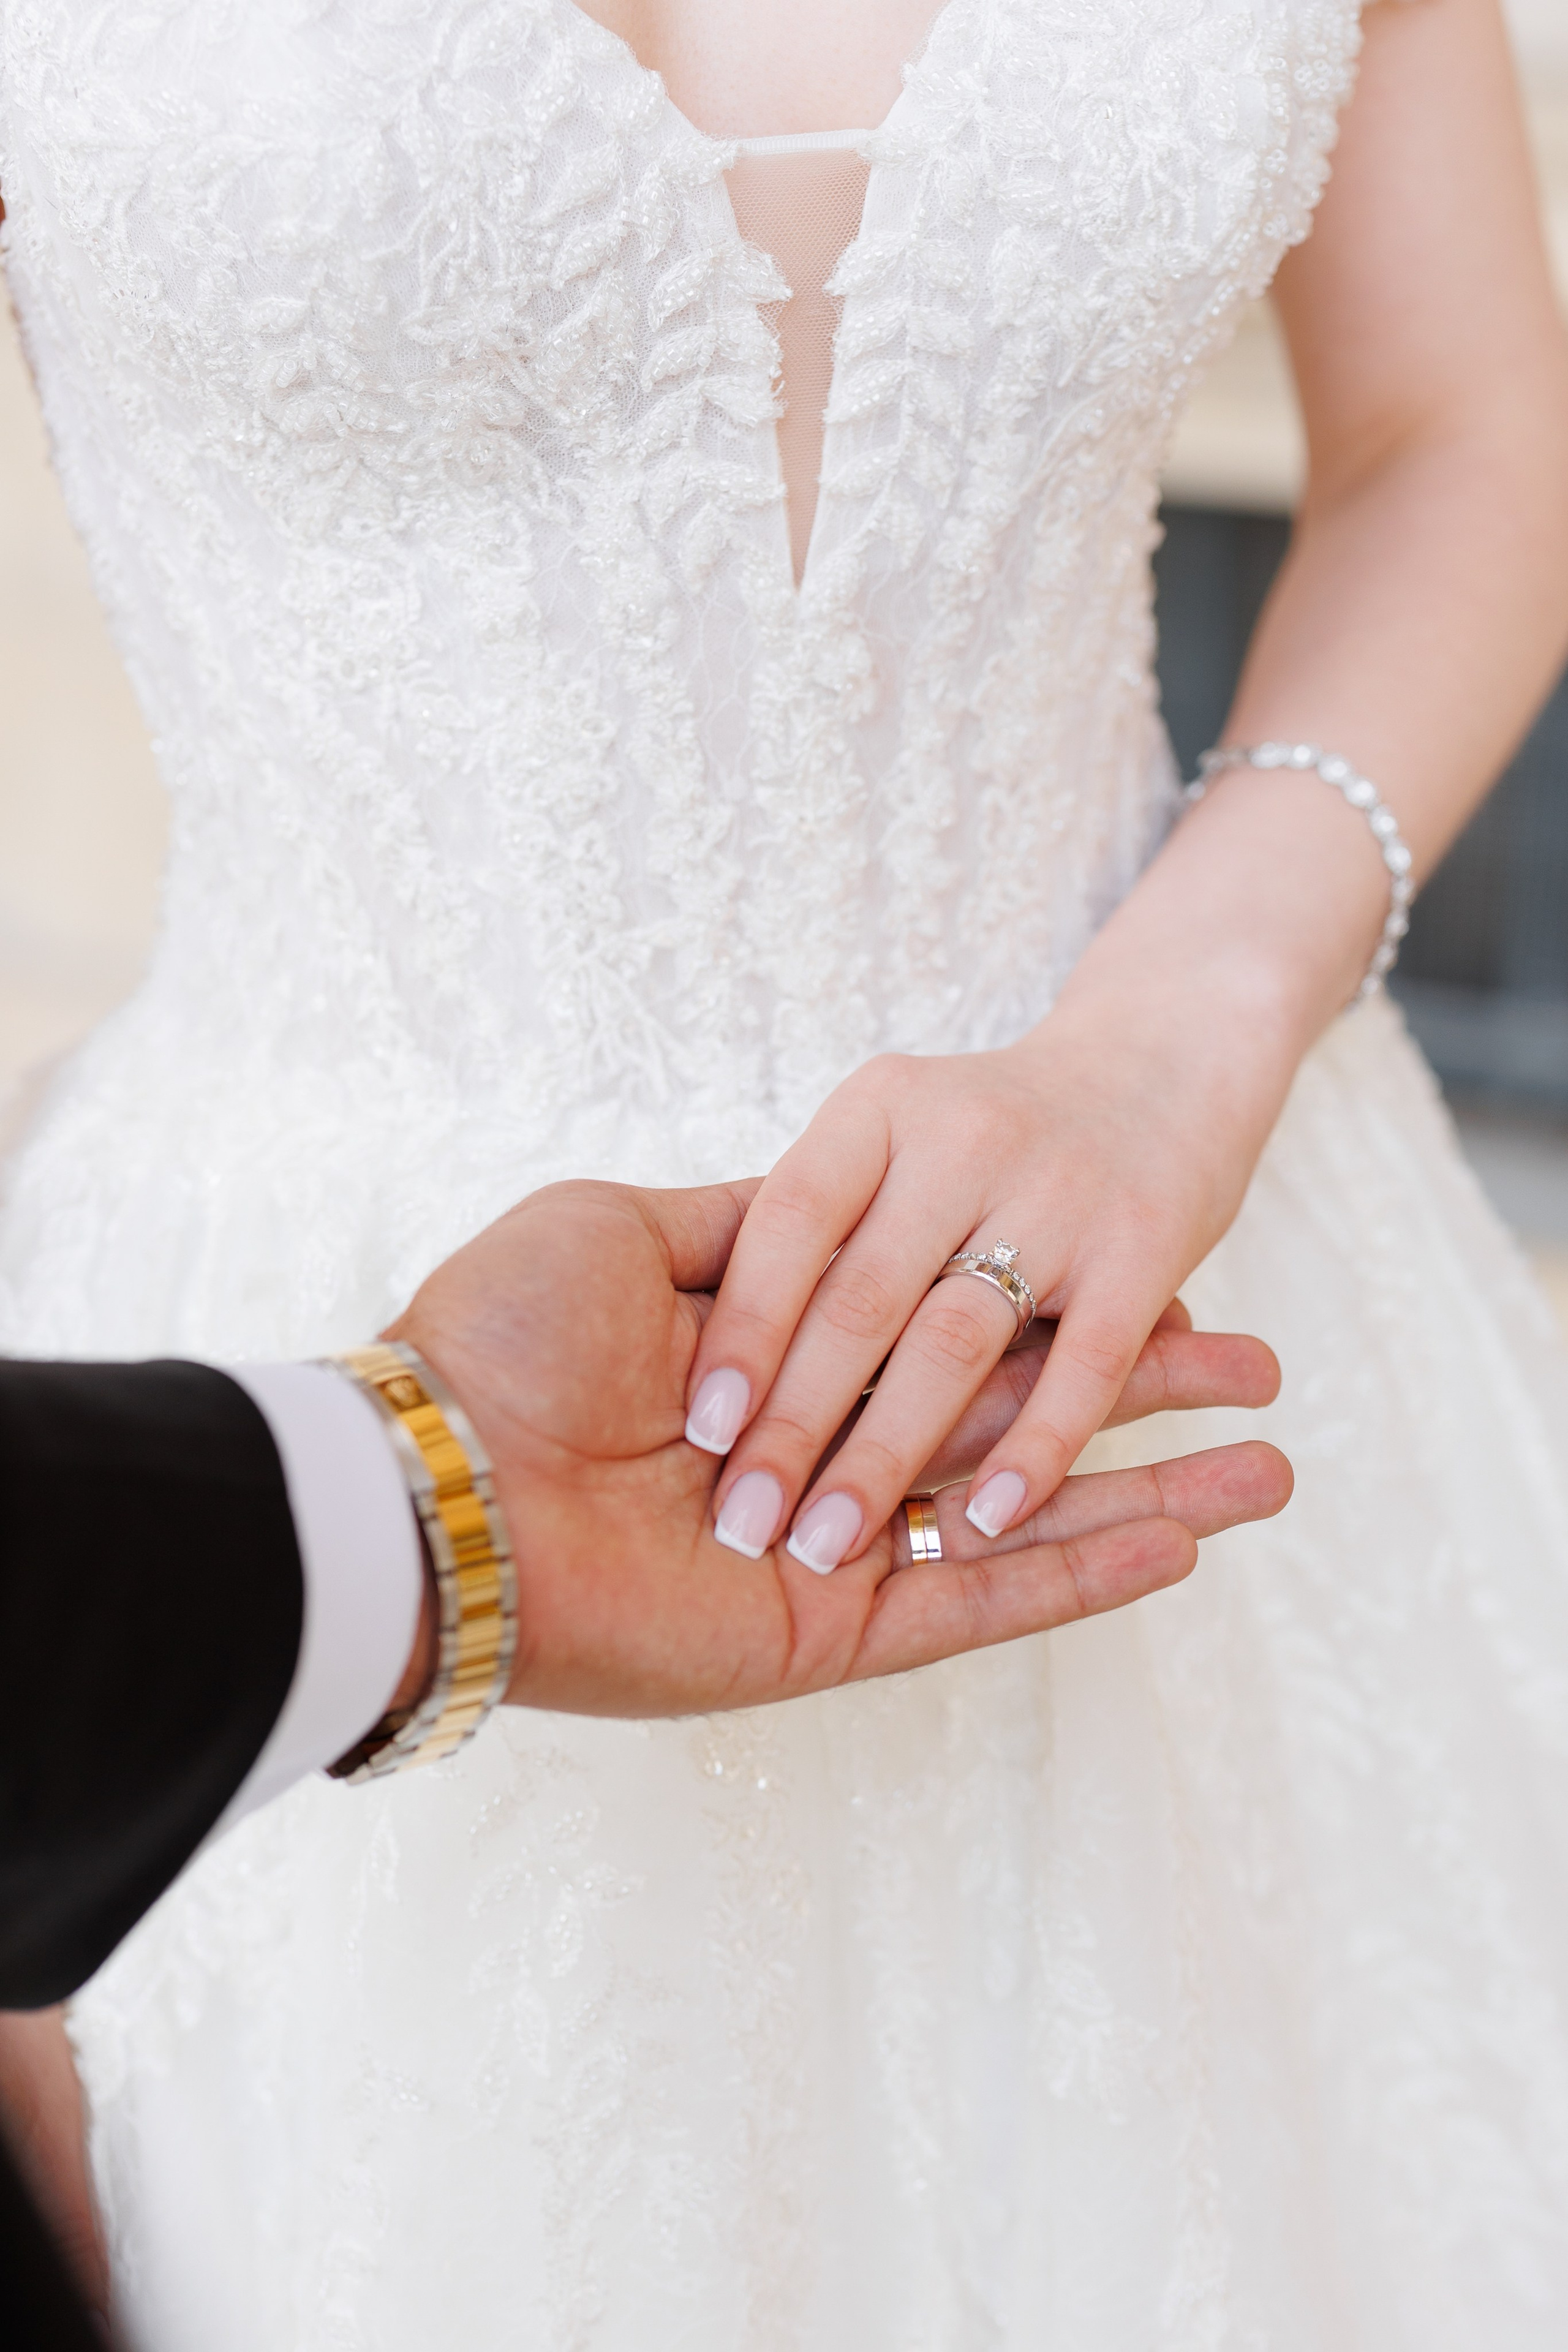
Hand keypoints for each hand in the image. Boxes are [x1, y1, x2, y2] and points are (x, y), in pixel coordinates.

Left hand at [390, 1178, 1288, 1715]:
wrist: (430, 1473)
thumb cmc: (505, 1333)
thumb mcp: (626, 1228)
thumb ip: (748, 1227)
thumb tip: (825, 1214)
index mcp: (783, 1355)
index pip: (959, 1327)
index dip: (1063, 1307)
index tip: (1165, 1281)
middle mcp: (825, 1448)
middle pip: (1023, 1419)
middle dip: (1147, 1397)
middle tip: (1262, 1372)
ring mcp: (836, 1545)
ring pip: (1028, 1516)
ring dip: (1154, 1492)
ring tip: (1276, 1473)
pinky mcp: (830, 1628)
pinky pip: (978, 1603)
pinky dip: (1078, 1572)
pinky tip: (1182, 1542)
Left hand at [685, 983, 1296, 1571]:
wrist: (1172, 1046)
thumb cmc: (999, 1121)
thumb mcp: (887, 1124)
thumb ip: (817, 1214)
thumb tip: (713, 1344)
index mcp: (881, 1110)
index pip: (790, 1221)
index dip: (744, 1325)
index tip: (701, 1424)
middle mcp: (963, 1141)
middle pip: (862, 1298)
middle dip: (793, 1420)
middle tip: (741, 1518)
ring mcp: (1061, 1197)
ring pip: (955, 1346)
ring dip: (888, 1454)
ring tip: (827, 1542)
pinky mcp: (1146, 1250)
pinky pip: (1085, 1369)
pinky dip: (1037, 1448)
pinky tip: (987, 1518)